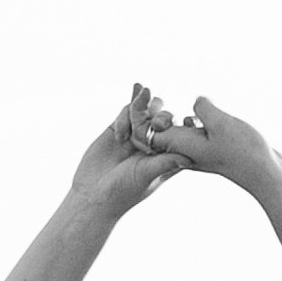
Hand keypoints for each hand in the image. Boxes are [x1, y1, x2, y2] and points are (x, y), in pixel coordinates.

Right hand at [66, 84, 185, 220]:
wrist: (93, 193)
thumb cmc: (123, 191)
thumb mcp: (145, 176)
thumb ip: (164, 163)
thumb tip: (188, 158)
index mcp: (166, 157)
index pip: (179, 137)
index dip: (181, 126)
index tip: (180, 121)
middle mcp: (153, 144)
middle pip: (163, 121)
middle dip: (160, 115)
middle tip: (155, 117)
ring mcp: (135, 135)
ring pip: (145, 112)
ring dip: (144, 104)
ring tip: (143, 92)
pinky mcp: (118, 128)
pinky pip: (127, 111)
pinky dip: (132, 100)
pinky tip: (136, 87)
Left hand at [143, 94, 277, 198]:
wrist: (267, 175)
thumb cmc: (245, 152)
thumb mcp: (221, 122)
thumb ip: (202, 108)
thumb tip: (197, 101)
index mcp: (180, 145)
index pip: (146, 132)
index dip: (138, 114)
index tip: (141, 93)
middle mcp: (186, 151)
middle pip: (156, 132)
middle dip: (149, 112)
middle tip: (144, 90)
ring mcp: (199, 151)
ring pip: (174, 131)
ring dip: (169, 114)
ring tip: (163, 97)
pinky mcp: (212, 149)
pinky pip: (192, 132)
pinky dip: (190, 119)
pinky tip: (200, 110)